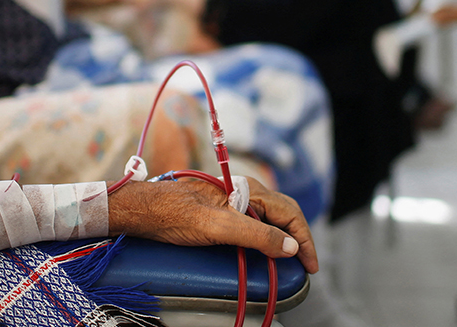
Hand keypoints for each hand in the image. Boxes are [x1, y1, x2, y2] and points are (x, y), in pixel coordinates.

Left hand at [108, 177, 317, 273]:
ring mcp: (235, 201)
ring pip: (270, 219)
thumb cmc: (176, 215)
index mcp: (250, 189)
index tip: (311, 265)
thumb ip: (256, 235)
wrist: (145, 210)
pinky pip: (255, 223)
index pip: (291, 214)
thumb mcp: (219, 227)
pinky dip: (267, 239)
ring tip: (289, 262)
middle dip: (299, 239)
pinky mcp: (224, 211)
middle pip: (285, 215)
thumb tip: (291, 247)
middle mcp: (246, 192)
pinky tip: (264, 252)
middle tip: (306, 266)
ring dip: (284, 239)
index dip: (305, 240)